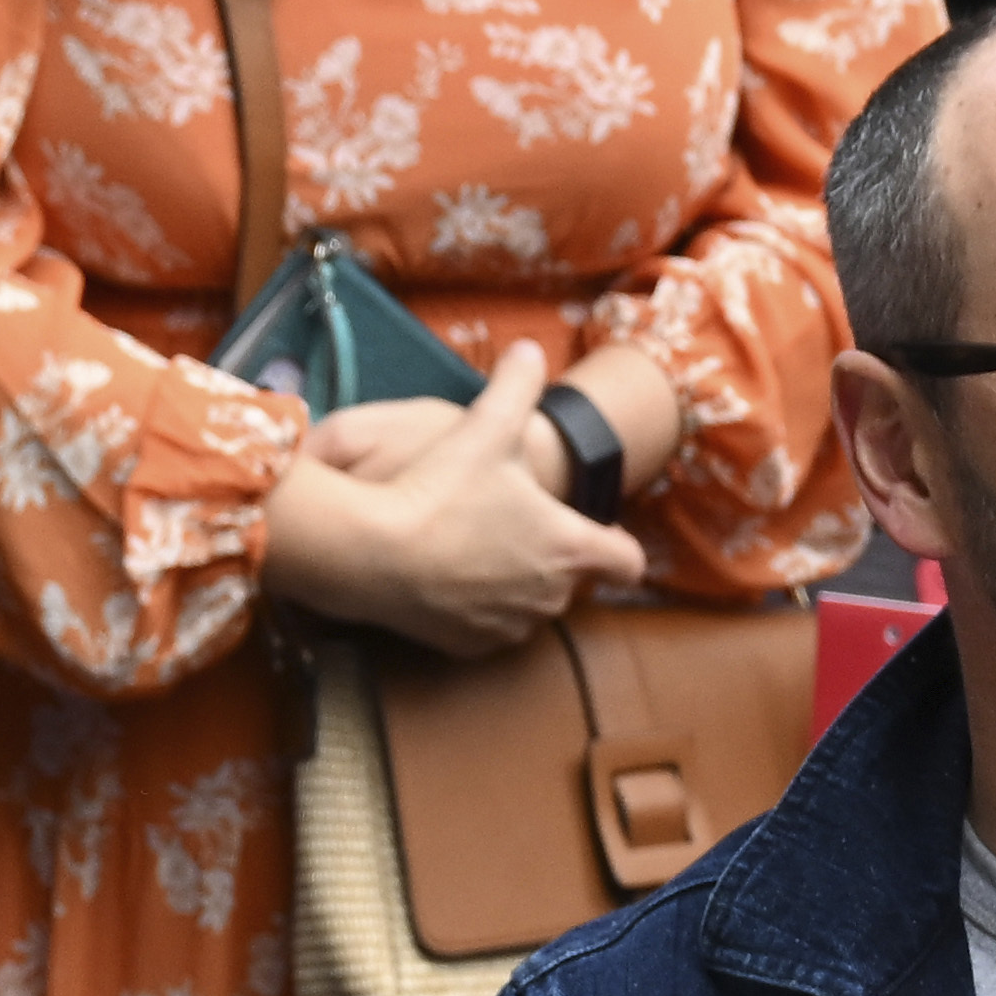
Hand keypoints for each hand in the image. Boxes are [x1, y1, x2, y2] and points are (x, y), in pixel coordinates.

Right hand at [261, 345, 642, 658]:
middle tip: (517, 526)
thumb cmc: (437, 488)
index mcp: (569, 547)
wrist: (368, 551)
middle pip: (572, 581)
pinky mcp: (470, 647)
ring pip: (530, 607)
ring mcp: (510, 626)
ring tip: (480, 549)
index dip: (620, 547)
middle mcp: (550, 596)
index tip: (607, 536)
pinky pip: (488, 628)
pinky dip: (478, 608)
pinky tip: (451, 578)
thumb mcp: (484, 426)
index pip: (626, 561)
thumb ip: (515, 386)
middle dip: (554, 558)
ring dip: (517, 584)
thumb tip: (530, 349)